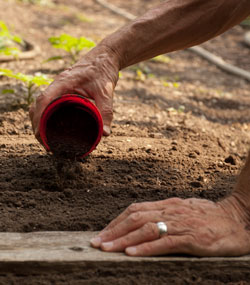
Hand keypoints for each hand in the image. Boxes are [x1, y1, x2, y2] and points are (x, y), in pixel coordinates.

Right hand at [29, 45, 119, 141]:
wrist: (105, 58)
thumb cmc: (103, 71)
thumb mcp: (106, 92)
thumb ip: (106, 112)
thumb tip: (104, 133)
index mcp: (64, 82)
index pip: (43, 100)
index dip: (39, 118)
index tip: (40, 134)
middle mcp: (57, 85)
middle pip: (38, 104)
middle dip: (36, 123)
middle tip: (44, 142)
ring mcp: (58, 87)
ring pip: (41, 104)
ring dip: (39, 120)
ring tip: (45, 138)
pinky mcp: (63, 90)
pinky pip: (49, 103)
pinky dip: (46, 114)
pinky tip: (51, 126)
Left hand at [90, 197, 249, 256]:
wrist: (237, 218)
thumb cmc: (210, 216)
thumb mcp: (184, 210)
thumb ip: (165, 214)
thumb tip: (146, 220)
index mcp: (167, 205)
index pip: (135, 210)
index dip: (116, 221)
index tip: (103, 233)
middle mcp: (170, 211)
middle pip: (135, 218)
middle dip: (113, 231)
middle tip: (96, 243)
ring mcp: (181, 224)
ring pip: (146, 229)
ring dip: (123, 239)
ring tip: (106, 248)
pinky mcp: (192, 238)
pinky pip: (164, 242)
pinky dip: (145, 247)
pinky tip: (131, 254)